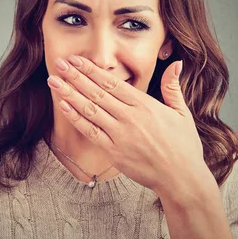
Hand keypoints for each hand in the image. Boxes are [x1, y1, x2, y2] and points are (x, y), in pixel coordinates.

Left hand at [47, 55, 214, 202]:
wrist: (181, 178)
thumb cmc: (183, 146)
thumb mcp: (182, 113)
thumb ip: (173, 87)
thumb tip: (175, 62)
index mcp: (145, 105)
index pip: (112, 83)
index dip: (91, 70)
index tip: (76, 59)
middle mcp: (130, 117)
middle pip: (97, 93)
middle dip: (75, 76)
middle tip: (59, 63)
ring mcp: (121, 135)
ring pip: (90, 110)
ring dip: (70, 94)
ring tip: (53, 81)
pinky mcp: (114, 152)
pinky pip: (91, 132)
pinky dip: (76, 118)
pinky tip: (63, 106)